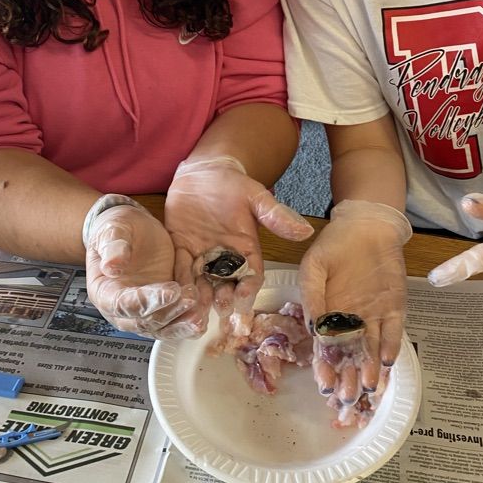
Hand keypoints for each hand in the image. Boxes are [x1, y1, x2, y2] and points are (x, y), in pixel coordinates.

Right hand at [84, 194, 204, 338]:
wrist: (133, 230)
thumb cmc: (118, 229)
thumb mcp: (113, 230)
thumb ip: (113, 247)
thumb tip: (112, 266)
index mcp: (104, 292)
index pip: (123, 304)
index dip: (146, 301)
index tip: (171, 291)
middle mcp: (122, 309)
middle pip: (144, 321)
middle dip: (170, 312)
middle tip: (191, 299)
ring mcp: (143, 311)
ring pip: (162, 327)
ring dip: (181, 324)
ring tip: (200, 318)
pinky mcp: (162, 308)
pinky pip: (174, 322)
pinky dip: (188, 321)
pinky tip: (204, 315)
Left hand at [165, 155, 313, 316]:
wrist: (204, 172)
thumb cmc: (233, 183)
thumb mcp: (256, 198)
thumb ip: (276, 216)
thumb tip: (306, 230)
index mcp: (246, 249)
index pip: (251, 275)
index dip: (249, 288)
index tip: (244, 297)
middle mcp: (224, 259)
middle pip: (226, 285)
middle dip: (224, 298)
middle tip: (220, 307)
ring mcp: (201, 256)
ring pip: (202, 283)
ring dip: (199, 298)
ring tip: (196, 309)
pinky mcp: (181, 250)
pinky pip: (180, 269)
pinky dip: (179, 281)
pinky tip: (177, 292)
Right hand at [299, 200, 411, 405]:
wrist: (366, 225)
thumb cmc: (334, 245)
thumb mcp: (313, 266)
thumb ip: (312, 297)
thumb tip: (314, 329)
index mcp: (328, 315)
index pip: (326, 349)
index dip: (325, 367)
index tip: (324, 385)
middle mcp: (351, 322)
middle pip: (349, 357)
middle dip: (348, 378)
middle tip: (347, 397)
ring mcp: (374, 317)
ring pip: (371, 351)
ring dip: (369, 369)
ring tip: (367, 386)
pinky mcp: (395, 309)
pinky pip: (392, 332)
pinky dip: (390, 346)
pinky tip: (385, 360)